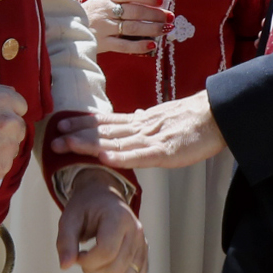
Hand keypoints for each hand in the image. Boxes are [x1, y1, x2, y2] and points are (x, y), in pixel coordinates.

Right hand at [0, 81, 28, 191]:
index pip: (21, 105)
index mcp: (2, 101)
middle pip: (19, 128)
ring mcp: (7, 149)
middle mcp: (10, 124)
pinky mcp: (0, 169)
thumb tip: (8, 92)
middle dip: (5, 130)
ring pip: (11, 148)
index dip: (7, 111)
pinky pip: (2, 165)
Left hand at [48, 92, 225, 171]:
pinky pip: (139, 155)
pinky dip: (120, 157)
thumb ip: (150, 120)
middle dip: (77, 134)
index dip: (84, 122)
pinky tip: (103, 158)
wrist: (219, 114)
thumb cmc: (197, 119)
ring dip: (88, 143)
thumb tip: (138, 115)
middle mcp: (142, 127)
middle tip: (53, 137)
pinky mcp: (165, 151)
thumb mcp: (168, 117)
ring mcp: (152, 138)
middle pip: (105, 130)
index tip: (63, 123)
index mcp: (143, 120)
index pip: (108, 120)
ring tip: (66, 145)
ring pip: (115, 141)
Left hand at [55, 173, 145, 272]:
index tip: (77, 255)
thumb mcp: (69, 218)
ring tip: (94, 267)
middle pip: (116, 269)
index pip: (107, 252)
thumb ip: (65, 241)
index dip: (87, 261)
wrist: (104, 198)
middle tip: (83, 260)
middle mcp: (136, 232)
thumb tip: (65, 266)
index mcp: (119, 218)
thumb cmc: (86, 207)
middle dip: (93, 272)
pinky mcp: (144, 256)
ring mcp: (142, 245)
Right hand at [85, 0, 168, 54]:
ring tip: (166, 28)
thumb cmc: (96, 10)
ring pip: (132, 28)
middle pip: (134, 11)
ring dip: (152, 29)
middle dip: (155, 14)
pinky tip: (152, 45)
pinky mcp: (103, 43)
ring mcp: (104, 27)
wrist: (70, 26)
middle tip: (170, 16)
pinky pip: (124, 46)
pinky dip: (139, 46)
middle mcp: (105, 10)